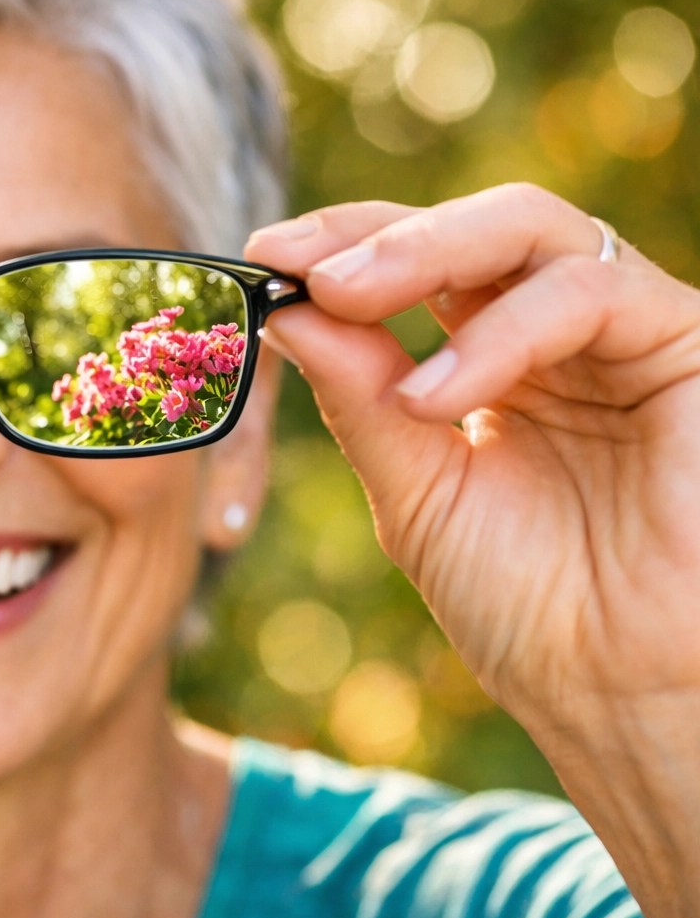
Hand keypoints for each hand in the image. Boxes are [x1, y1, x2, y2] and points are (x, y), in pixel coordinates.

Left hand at [245, 183, 699, 730]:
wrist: (614, 691)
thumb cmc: (525, 605)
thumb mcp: (413, 490)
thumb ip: (358, 397)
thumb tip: (283, 311)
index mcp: (493, 361)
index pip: (421, 262)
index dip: (344, 243)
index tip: (260, 254)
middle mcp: (561, 335)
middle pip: (474, 226)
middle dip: (375, 234)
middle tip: (297, 262)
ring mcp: (625, 335)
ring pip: (532, 229)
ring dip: (423, 254)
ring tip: (342, 302)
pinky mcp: (685, 346)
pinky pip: (590, 291)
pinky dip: (498, 332)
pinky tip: (434, 395)